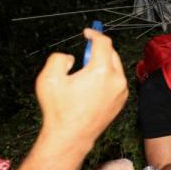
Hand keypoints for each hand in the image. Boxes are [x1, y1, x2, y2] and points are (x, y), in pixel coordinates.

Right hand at [35, 27, 127, 149]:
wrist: (71, 136)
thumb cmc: (60, 110)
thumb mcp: (49, 78)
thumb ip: (59, 58)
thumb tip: (71, 58)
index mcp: (101, 72)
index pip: (104, 43)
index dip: (94, 34)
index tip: (87, 32)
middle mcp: (116, 81)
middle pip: (112, 53)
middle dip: (99, 48)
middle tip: (85, 51)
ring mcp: (121, 92)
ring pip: (115, 68)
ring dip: (103, 63)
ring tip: (85, 71)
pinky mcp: (121, 101)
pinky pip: (116, 81)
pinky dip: (107, 76)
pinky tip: (91, 84)